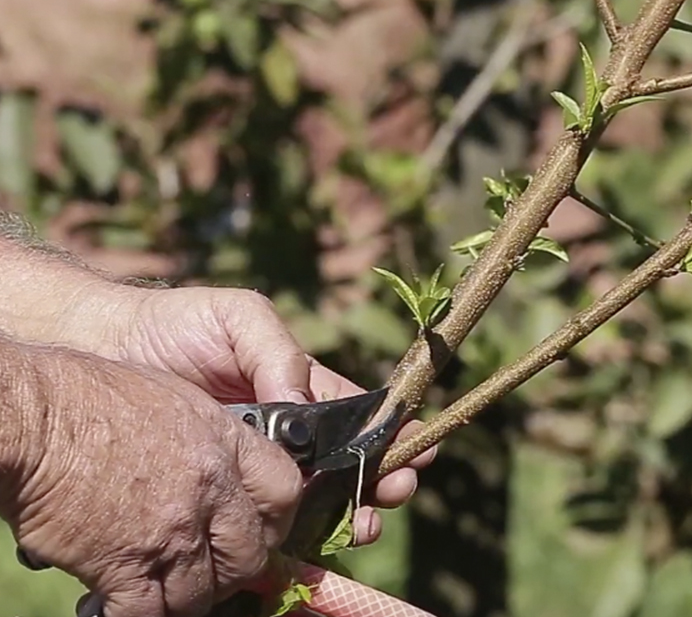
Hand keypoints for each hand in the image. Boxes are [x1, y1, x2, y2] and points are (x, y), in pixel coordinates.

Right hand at [1, 341, 302, 616]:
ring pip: (204, 594)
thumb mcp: (173, 395)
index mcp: (225, 441)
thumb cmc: (91, 396)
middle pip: (251, 555)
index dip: (276, 517)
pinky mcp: (124, 565)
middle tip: (211, 569)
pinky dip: (142, 616)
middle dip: (234, 570)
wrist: (35, 416)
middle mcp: (209, 488)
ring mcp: (170, 530)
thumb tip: (220, 467)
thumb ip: (208, 436)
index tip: (261, 528)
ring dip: (188, 597)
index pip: (285, 491)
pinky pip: (150, 615)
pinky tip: (123, 603)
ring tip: (166, 587)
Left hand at [96, 285, 436, 544]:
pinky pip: (263, 517)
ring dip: (350, 513)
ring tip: (364, 522)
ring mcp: (255, 467)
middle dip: (381, 479)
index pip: (358, 415)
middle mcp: (287, 434)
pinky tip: (312, 543)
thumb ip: (277, 354)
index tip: (418, 448)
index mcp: (300, 388)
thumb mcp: (239, 319)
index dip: (392, 433)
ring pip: (315, 499)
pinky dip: (295, 535)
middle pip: (348, 464)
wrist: (102, 351)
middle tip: (394, 491)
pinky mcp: (221, 493)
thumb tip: (302, 402)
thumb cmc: (175, 326)